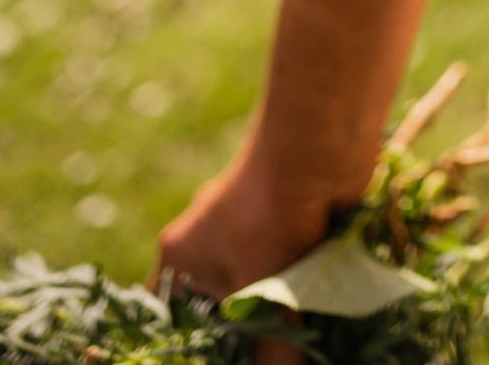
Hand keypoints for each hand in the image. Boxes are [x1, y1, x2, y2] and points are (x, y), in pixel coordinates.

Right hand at [148, 144, 352, 364]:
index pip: (169, 318)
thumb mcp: (264, 291)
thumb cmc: (272, 215)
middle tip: (264, 359)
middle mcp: (206, 244)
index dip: (187, 346)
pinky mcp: (284, 225)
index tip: (210, 361)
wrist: (319, 145)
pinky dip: (297, 293)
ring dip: (273, 314)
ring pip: (254, 291)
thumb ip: (271, 348)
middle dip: (239, 338)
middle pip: (215, 309)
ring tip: (292, 345)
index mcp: (179, 257)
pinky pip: (284, 273)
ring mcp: (246, 232)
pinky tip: (316, 318)